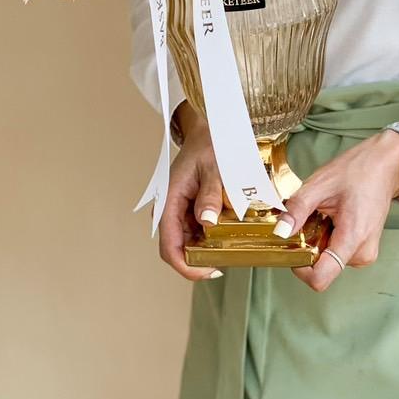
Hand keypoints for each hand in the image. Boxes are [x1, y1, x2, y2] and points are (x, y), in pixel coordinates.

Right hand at [157, 103, 224, 282]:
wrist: (211, 127)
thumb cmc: (211, 143)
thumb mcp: (214, 168)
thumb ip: (210, 194)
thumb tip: (206, 222)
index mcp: (169, 200)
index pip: (169, 246)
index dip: (186, 265)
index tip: (209, 271)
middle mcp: (170, 208)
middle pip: (178, 248)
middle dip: (199, 260)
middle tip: (226, 261)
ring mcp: (180, 209)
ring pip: (188, 241)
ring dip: (206, 250)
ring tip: (230, 249)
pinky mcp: (190, 208)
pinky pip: (197, 231)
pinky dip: (210, 238)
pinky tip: (227, 235)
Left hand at [275, 130, 398, 292]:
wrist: (384, 165)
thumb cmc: (358, 171)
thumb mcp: (320, 184)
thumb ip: (298, 208)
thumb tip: (280, 232)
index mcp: (353, 238)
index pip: (321, 277)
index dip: (299, 267)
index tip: (293, 245)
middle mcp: (362, 253)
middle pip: (322, 268)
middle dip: (309, 246)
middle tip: (311, 218)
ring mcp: (365, 253)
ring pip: (328, 260)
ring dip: (318, 241)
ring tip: (325, 214)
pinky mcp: (364, 249)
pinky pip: (337, 253)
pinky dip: (328, 238)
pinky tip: (332, 218)